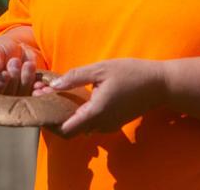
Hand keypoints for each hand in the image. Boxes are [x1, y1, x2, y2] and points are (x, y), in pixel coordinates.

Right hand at [0, 35, 44, 95]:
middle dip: (13, 79)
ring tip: (29, 64)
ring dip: (26, 81)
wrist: (20, 49)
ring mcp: (14, 100)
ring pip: (21, 97)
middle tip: (15, 62)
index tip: (5, 73)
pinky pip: (35, 98)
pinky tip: (42, 84)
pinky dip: (40, 92)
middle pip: (6, 97)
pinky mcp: (28, 99)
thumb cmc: (1, 50)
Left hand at [43, 59, 168, 136]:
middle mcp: (101, 124)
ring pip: (80, 126)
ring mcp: (108, 126)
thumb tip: (52, 85)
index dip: (49, 121)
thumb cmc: (131, 73)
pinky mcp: (113, 122)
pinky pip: (91, 122)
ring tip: (52, 91)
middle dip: (54, 113)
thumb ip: (75, 77)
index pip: (65, 130)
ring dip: (66, 112)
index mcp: (96, 113)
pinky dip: (79, 112)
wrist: (160, 85)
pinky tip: (73, 95)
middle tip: (42, 93)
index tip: (40, 105)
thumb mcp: (100, 69)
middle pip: (70, 128)